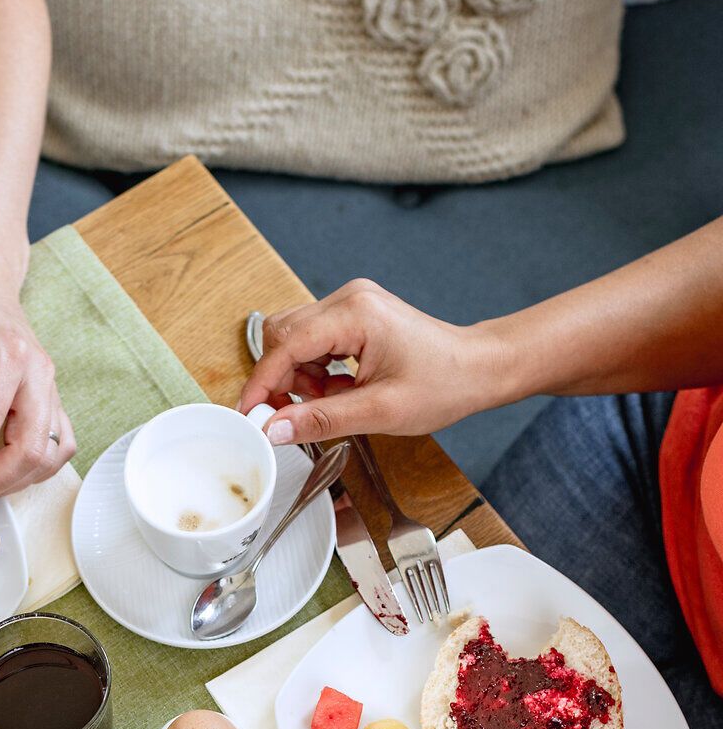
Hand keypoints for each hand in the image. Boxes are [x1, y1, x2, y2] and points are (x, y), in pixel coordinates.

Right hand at [237, 280, 504, 448]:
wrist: (478, 368)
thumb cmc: (443, 384)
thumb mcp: (379, 412)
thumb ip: (321, 419)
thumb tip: (273, 429)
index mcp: (355, 314)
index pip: (286, 345)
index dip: (263, 383)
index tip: (250, 414)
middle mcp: (349, 299)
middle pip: (283, 335)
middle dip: (281, 379)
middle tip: (293, 413)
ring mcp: (352, 303)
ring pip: (295, 338)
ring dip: (299, 376)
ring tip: (328, 400)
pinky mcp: (355, 314)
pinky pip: (314, 340)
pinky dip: (315, 370)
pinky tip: (338, 389)